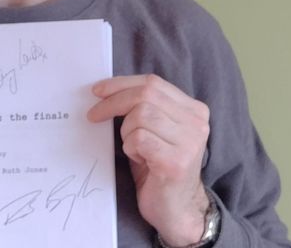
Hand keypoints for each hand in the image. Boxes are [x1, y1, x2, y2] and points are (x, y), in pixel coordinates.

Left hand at [87, 74, 210, 245]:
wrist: (176, 209)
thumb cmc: (158, 165)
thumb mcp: (155, 129)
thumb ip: (143, 106)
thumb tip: (104, 89)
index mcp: (193, 109)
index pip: (152, 82)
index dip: (121, 83)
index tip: (98, 90)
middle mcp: (196, 122)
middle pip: (145, 94)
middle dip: (113, 101)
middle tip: (94, 114)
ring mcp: (189, 142)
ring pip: (141, 115)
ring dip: (126, 131)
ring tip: (134, 148)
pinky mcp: (176, 162)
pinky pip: (139, 139)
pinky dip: (131, 147)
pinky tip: (141, 160)